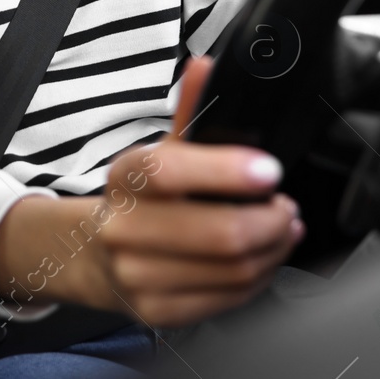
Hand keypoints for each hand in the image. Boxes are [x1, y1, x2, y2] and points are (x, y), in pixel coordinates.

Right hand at [73, 55, 302, 326]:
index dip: (228, 171)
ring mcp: (138, 275)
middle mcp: (124, 228)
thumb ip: (191, 110)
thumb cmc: (143, 198)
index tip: (269, 171)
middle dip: (270, 220)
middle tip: (284, 207)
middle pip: (219, 234)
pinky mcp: (156, 312)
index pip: (172, 172)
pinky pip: (227, 299)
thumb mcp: (161, 151)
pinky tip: (261, 259)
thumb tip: (205, 67)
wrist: (96, 254)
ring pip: (232, 270)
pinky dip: (257, 278)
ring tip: (280, 230)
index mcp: (126, 177)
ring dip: (272, 250)